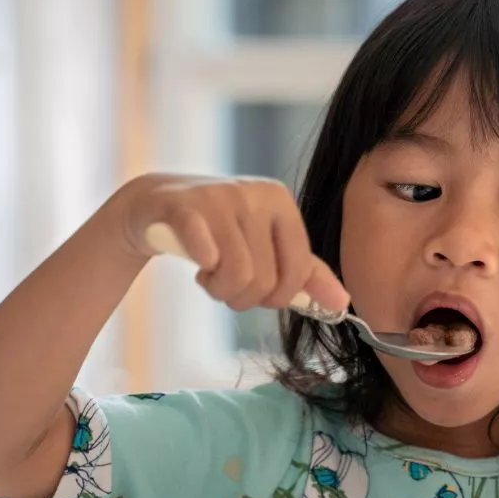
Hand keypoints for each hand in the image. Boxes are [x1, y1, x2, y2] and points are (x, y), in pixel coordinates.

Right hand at [117, 173, 348, 312]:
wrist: (156, 203)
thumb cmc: (219, 230)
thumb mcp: (266, 245)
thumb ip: (305, 274)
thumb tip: (342, 302)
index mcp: (281, 202)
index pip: (297, 270)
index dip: (277, 296)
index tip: (257, 292)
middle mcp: (254, 195)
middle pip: (263, 279)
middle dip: (242, 297)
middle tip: (224, 284)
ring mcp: (219, 198)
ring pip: (235, 275)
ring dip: (218, 290)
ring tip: (209, 275)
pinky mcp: (185, 207)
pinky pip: (205, 253)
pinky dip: (202, 270)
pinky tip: (196, 263)